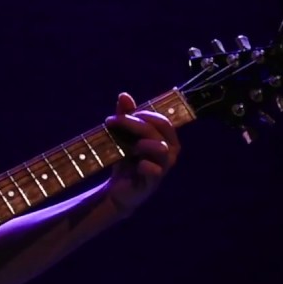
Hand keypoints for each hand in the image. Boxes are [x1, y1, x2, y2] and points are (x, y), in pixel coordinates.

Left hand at [103, 91, 180, 216]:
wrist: (118, 188)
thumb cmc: (125, 158)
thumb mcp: (123, 134)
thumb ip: (126, 115)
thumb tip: (124, 95)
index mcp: (166, 138)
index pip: (162, 120)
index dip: (143, 114)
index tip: (119, 115)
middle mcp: (170, 152)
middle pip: (160, 129)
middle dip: (135, 123)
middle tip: (112, 122)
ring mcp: (163, 168)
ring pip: (162, 148)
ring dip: (142, 142)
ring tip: (128, 146)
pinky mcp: (152, 182)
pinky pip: (154, 170)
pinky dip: (143, 164)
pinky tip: (134, 164)